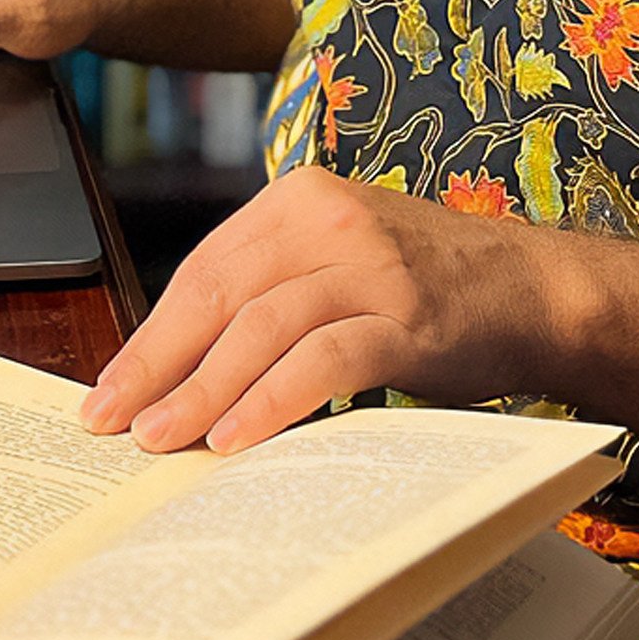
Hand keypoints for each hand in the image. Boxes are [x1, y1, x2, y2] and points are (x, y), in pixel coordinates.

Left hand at [80, 168, 565, 454]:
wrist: (530, 289)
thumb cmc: (420, 286)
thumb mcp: (335, 262)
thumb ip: (269, 294)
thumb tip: (175, 371)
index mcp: (297, 199)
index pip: (203, 270)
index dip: (150, 335)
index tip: (108, 391)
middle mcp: (328, 219)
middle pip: (220, 295)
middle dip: (158, 366)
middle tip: (115, 423)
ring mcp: (370, 266)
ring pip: (262, 327)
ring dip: (204, 390)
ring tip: (163, 440)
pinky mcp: (407, 316)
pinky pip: (324, 359)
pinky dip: (274, 400)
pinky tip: (238, 437)